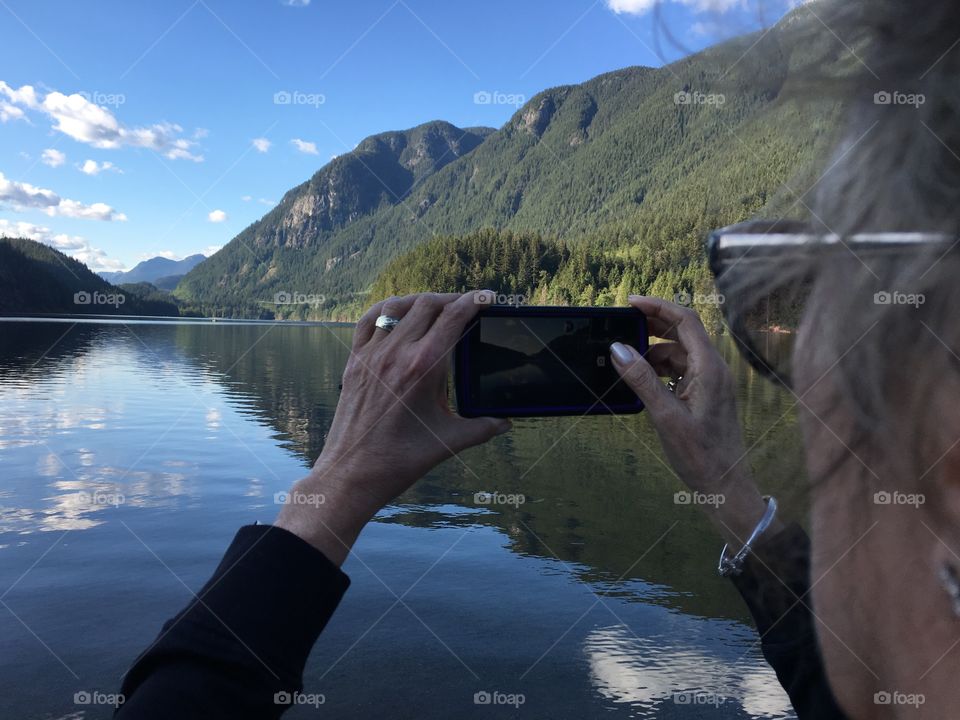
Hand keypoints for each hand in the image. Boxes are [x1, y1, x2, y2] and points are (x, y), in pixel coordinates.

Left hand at [275, 291, 510, 563]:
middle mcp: (396, 354)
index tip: (488, 297)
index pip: (453, 318)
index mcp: (423, 368)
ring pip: (397, 308)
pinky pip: (368, 322)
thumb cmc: (400, 460)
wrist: (352, 474)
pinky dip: (386, 310)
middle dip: (452, 300)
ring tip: (436, 306)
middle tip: (468, 305)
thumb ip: (482, 428)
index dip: (474, 302)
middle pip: (427, 305)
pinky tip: (397, 312)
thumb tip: (504, 423)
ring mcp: (371, 355)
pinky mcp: (354, 363)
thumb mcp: (448, 442)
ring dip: (420, 301)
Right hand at [610, 295, 779, 545]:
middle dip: (652, 325)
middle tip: (620, 325)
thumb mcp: (665, 416)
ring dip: (652, 350)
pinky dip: (658, 368)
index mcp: (710, 368)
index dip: (658, 306)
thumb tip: (618, 349)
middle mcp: (713, 369)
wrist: (724, 485)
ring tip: (624, 359)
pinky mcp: (704, 394)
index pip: (685, 321)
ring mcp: (710, 382)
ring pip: (678, 352)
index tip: (630, 302)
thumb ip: (642, 380)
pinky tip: (640, 378)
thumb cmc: (700, 455)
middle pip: (682, 332)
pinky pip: (679, 370)